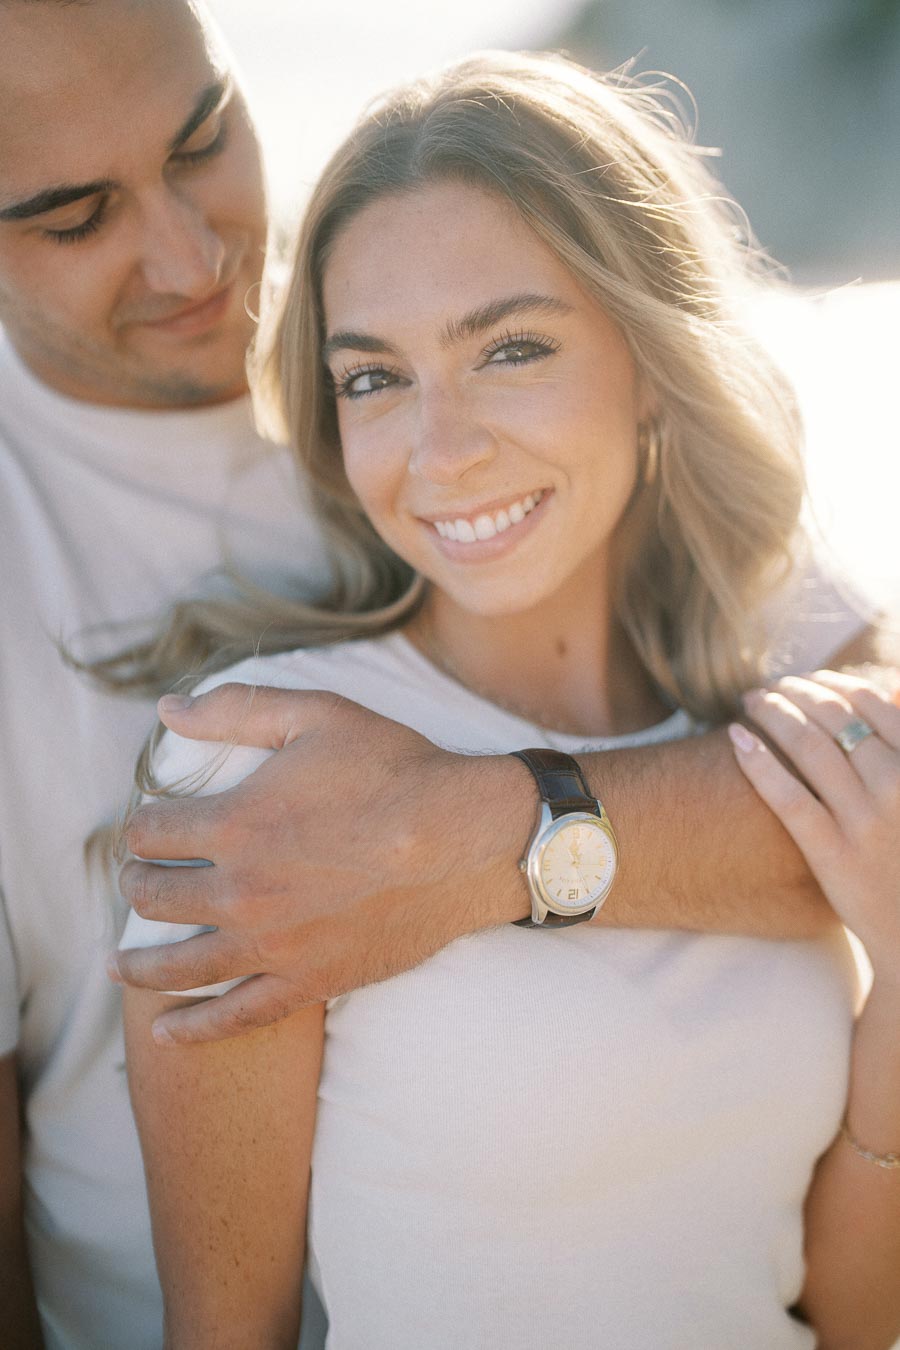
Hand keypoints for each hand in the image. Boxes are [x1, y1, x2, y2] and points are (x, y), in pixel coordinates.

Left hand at [114, 685, 530, 1042]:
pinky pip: (235, 1015)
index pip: (151, 830)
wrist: (468, 838)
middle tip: (138, 880)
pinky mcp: (309, 981)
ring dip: (138, 964)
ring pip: (178, 965)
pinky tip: (165, 1032)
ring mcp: (274, 944)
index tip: (149, 824)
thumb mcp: (317, 716)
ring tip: (118, 966)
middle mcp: (242, 890)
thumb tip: (167, 708)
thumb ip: (236, 709)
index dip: (141, 824)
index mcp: (236, 822)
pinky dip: (194, 1028)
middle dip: (135, 885)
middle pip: (155, 896)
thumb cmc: (395, 769)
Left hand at [729, 671, 899, 983]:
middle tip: (775, 685)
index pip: (875, 702)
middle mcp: (899, 787)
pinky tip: (736, 738)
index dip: (838, 683)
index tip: (815, 680)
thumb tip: (885, 690)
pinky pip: (788, 796)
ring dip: (775, 711)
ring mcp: (866, 821)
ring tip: (753, 700)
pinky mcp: (832, 853)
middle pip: (837, 716)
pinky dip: (758, 760)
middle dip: (799, 691)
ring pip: (810, 746)